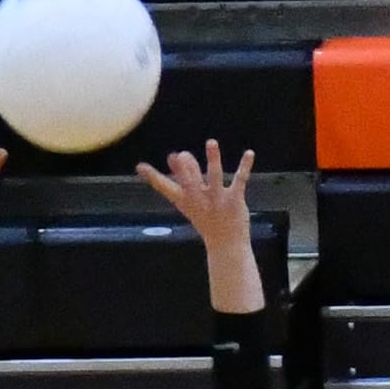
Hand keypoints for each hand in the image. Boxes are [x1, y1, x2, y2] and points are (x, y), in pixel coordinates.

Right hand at [137, 141, 254, 246]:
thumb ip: (183, 178)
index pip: (165, 188)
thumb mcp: (190, 202)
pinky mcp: (234, 199)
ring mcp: (217, 199)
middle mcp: (199, 199)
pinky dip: (244, 166)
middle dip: (185, 168)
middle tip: (180, 155)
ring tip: (211, 143)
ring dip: (212, 159)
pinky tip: (249, 153)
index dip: (153, 177)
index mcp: (186, 200)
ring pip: (214, 176)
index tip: (140, 167)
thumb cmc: (206, 221)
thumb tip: (173, 156)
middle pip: (189, 181)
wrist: (226, 245)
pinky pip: (240, 180)